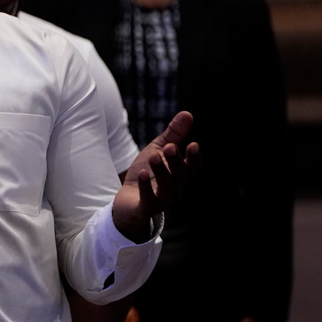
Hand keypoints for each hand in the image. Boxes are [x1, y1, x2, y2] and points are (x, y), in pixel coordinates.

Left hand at [112, 111, 199, 241]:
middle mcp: (175, 188)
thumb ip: (173, 135)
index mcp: (179, 173)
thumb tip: (188, 113)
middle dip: (176, 161)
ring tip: (153, 157)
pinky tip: (142, 174)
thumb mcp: (158, 150)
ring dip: (161, 172)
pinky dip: (146, 188)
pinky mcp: (146, 208)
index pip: (192, 167)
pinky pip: (149, 200)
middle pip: (180, 176)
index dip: (194, 157)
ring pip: (167, 188)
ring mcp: (162, 199)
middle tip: (169, 147)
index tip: (193, 144)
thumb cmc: (147, 173)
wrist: (127, 200)